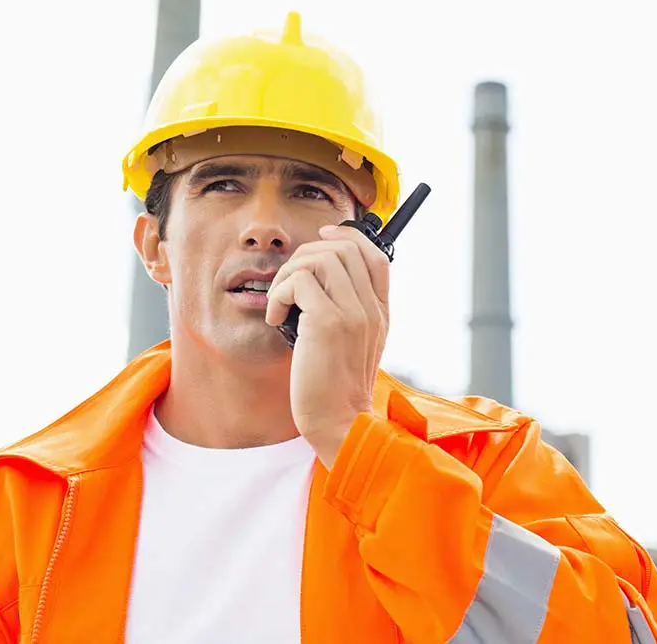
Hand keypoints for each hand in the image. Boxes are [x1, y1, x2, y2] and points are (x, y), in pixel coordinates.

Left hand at [265, 223, 390, 467]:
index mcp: (380, 312)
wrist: (339, 421)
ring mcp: (352, 313)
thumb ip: (348, 313)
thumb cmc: (337, 388)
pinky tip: (275, 318)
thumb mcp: (354, 345)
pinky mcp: (327, 322)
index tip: (321, 238)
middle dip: (307, 254)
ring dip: (288, 274)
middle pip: (344, 247)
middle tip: (289, 282)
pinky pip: (298, 281)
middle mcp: (371, 308)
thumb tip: (316, 281)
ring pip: (319, 258)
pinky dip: (278, 294)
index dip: (346, 236)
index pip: (374, 254)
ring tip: (281, 302)